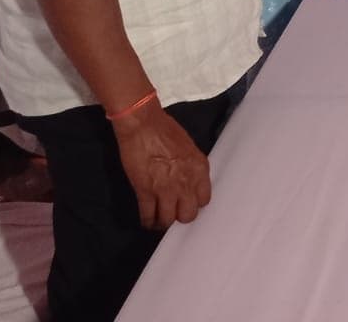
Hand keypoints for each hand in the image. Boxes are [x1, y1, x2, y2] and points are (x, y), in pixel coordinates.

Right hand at [111, 100, 211, 229]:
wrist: (143, 125)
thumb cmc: (165, 130)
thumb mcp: (189, 148)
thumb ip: (191, 168)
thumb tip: (189, 181)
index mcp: (199, 169)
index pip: (204, 199)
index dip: (194, 203)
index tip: (187, 203)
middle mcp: (186, 183)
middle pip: (188, 215)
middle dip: (180, 216)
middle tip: (173, 213)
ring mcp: (165, 189)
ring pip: (168, 220)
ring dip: (162, 222)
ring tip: (158, 221)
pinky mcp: (145, 192)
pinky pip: (148, 216)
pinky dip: (147, 221)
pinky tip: (146, 221)